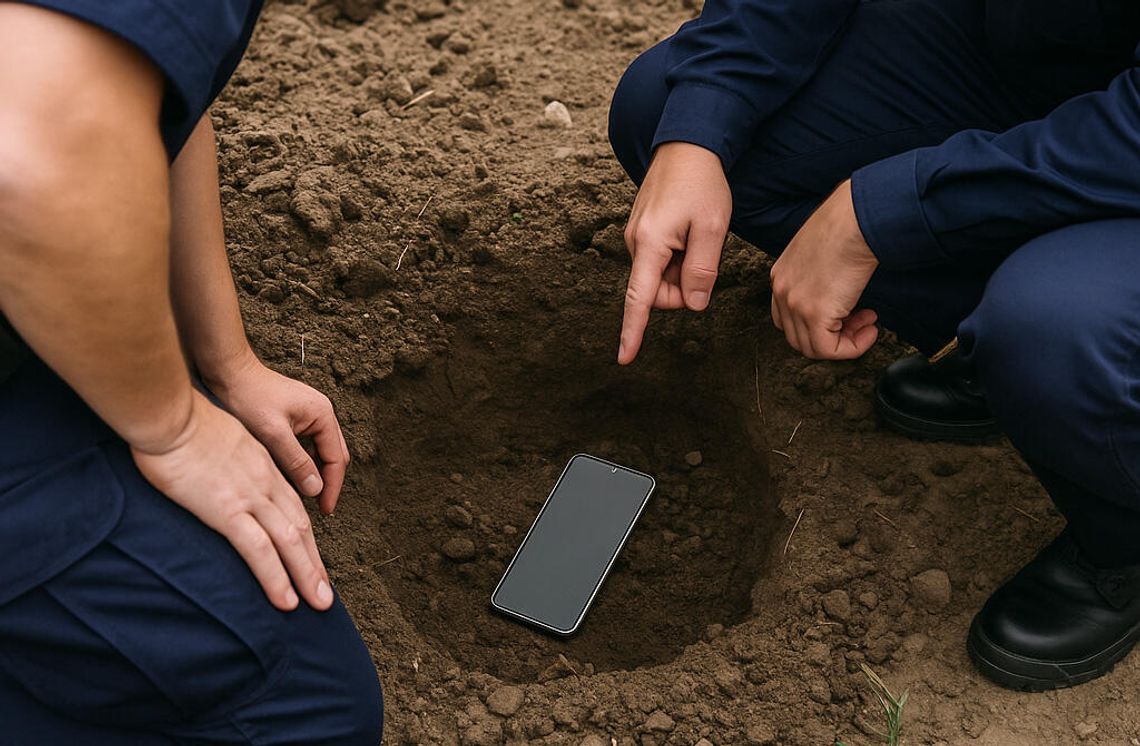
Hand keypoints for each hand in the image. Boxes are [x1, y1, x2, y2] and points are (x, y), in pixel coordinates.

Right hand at [132, 391, 332, 610]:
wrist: (168, 413)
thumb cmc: (180, 422)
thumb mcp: (219, 437)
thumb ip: (228, 458)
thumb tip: (221, 473)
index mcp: (262, 465)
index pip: (293, 507)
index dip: (305, 535)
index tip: (311, 558)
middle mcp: (265, 483)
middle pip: (300, 528)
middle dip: (314, 564)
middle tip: (325, 596)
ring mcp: (249, 497)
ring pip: (289, 543)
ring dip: (306, 576)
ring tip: (319, 605)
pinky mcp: (227, 511)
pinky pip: (259, 551)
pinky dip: (276, 578)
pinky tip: (286, 601)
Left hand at [205, 352, 349, 515]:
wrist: (228, 371)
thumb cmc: (247, 396)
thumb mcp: (272, 433)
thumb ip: (296, 461)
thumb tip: (315, 489)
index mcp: (322, 414)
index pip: (336, 459)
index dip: (332, 487)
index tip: (325, 510)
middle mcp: (321, 413)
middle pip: (334, 456)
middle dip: (328, 482)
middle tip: (320, 508)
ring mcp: (309, 414)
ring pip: (321, 452)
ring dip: (315, 473)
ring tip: (306, 497)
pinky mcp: (295, 417)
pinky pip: (307, 445)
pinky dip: (304, 463)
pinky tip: (292, 476)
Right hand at [618, 142, 731, 364]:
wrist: (687, 144)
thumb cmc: (703, 183)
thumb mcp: (714, 228)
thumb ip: (702, 271)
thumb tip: (693, 304)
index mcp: (650, 244)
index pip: (640, 299)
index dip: (633, 331)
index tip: (624, 357)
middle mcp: (635, 242)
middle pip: (657, 292)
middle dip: (683, 289)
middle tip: (706, 257)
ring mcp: (636, 236)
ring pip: (660, 277)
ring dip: (682, 270)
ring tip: (698, 236)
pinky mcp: (642, 230)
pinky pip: (659, 260)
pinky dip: (677, 257)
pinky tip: (689, 232)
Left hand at [769, 180, 879, 359]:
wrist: (856, 218)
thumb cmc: (848, 225)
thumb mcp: (822, 252)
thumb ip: (820, 276)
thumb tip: (840, 292)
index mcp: (780, 276)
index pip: (788, 319)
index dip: (818, 324)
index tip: (847, 313)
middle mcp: (781, 292)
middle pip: (799, 337)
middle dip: (833, 335)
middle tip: (862, 321)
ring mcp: (794, 304)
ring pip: (813, 347)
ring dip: (845, 341)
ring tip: (868, 323)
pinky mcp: (814, 313)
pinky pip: (829, 349)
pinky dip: (852, 347)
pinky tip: (870, 329)